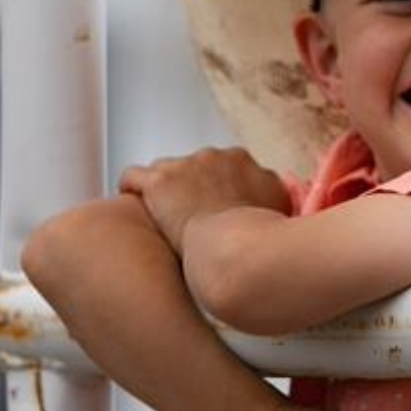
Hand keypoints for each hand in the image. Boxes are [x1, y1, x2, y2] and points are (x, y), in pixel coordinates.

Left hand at [119, 147, 290, 251]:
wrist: (237, 252)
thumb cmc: (257, 241)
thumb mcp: (280, 213)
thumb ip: (272, 202)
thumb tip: (273, 206)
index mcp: (244, 162)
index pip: (222, 166)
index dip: (213, 188)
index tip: (211, 207)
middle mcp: (215, 157)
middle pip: (193, 166)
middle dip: (189, 188)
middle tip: (189, 217)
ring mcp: (186, 166)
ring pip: (164, 171)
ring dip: (164, 191)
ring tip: (161, 217)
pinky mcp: (159, 182)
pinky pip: (133, 177)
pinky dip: (131, 190)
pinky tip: (133, 205)